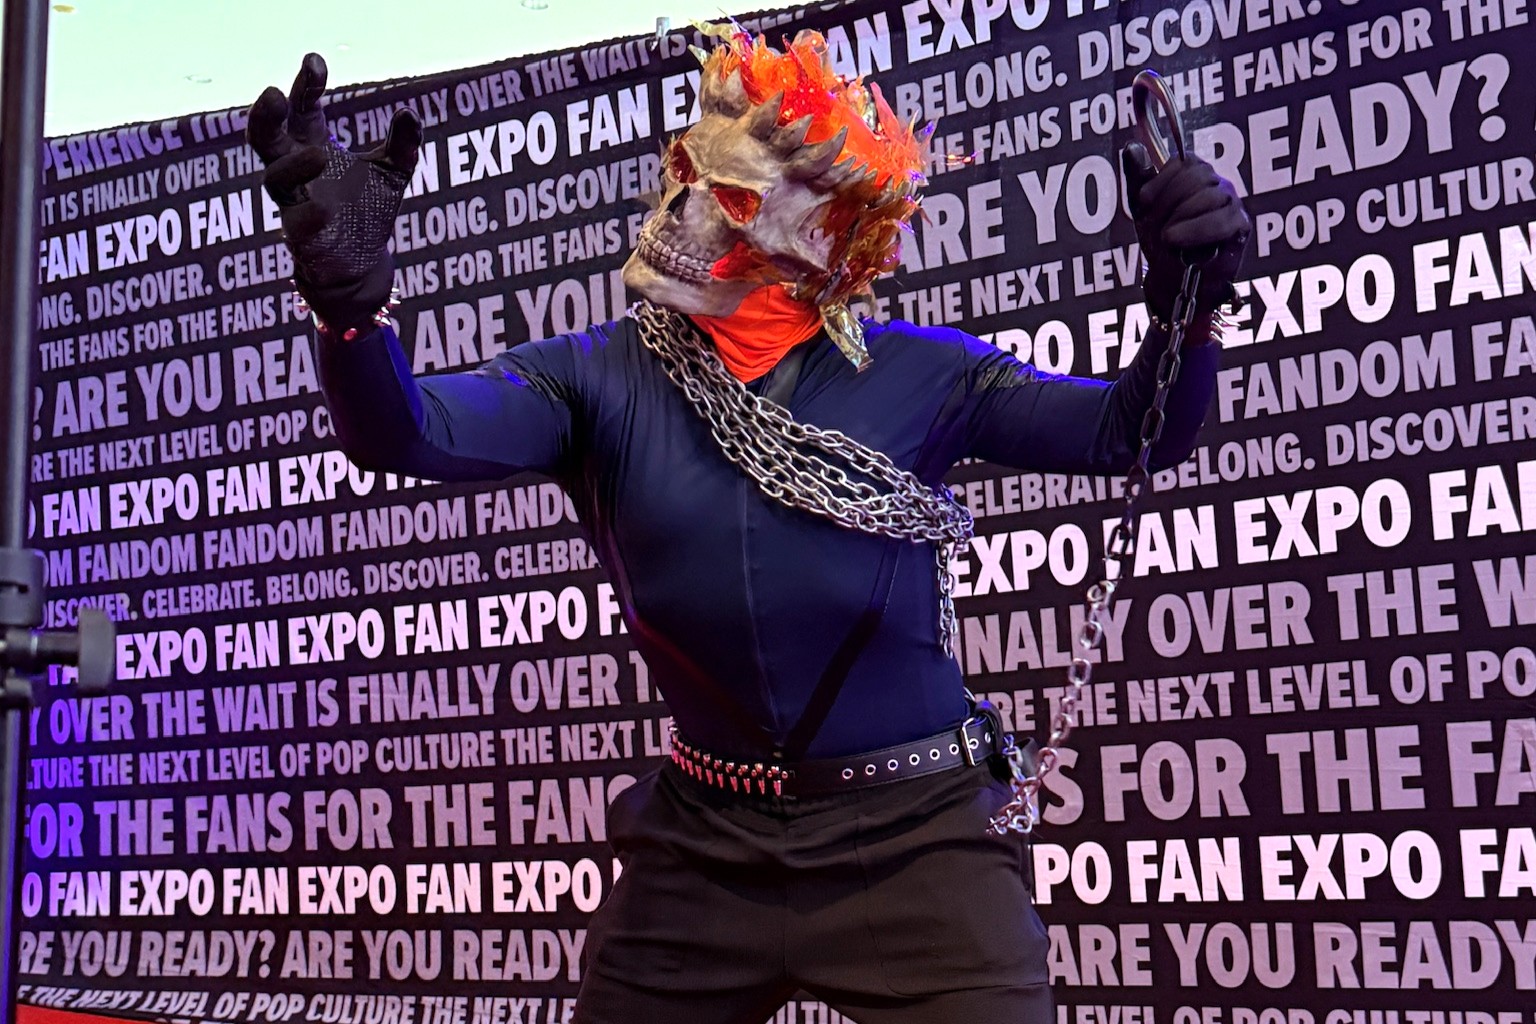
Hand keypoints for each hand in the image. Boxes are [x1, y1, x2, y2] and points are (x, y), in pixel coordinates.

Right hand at [247, 53, 421, 329]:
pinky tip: (323, 210)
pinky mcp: (301, 238)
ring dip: (293, 166)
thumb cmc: (367, 208)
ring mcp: (294, 203)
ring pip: (275, 179)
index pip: (301, 108)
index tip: (314, 60)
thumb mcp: (393, 170)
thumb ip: (403, 143)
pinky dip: (309, 216)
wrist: (364, 262)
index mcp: (311, 144)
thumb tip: (408, 113)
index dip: (305, 84)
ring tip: (319, 155)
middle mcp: (295, 170)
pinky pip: (298, 225)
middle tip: (272, 94)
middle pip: (265, 137)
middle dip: (265, 116)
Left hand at [1121, 142, 1249, 320]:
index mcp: (1195, 175)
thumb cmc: (1162, 241)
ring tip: (1168, 238)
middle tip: (1159, 227)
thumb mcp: (1143, 210)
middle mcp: (1217, 183)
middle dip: (1170, 203)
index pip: (1184, 162)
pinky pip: (1223, 220)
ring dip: (1182, 218)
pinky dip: (1198, 230)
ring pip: (1209, 195)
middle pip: (1197, 177)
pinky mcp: (1240, 225)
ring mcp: (1231, 202)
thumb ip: (1138, 179)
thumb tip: (1132, 148)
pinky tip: (1179, 240)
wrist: (1173, 278)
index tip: (1144, 202)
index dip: (1161, 181)